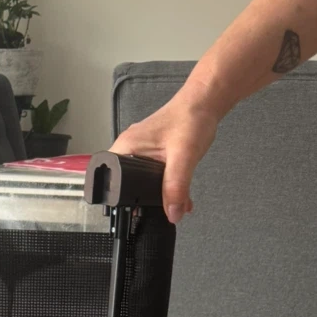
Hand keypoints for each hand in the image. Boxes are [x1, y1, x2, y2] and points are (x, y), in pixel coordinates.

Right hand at [111, 88, 219, 224]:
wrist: (205, 102)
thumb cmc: (191, 117)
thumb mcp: (183, 156)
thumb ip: (176, 187)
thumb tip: (172, 214)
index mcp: (126, 147)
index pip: (111, 181)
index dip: (122, 201)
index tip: (136, 214)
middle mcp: (129, 149)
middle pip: (126, 186)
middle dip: (144, 201)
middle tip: (160, 210)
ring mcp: (141, 151)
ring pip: (142, 183)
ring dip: (158, 196)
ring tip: (174, 203)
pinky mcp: (153, 154)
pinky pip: (153, 177)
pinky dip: (166, 189)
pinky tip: (179, 196)